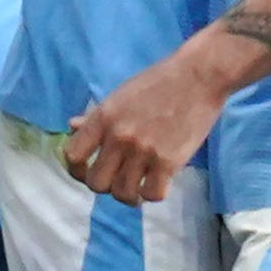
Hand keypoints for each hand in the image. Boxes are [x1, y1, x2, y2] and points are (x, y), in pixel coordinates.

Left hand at [64, 54, 224, 203]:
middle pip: (96, 183)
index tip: (87, 171)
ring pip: (122, 193)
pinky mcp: (169, 162)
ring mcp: (143, 151)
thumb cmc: (157, 82)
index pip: (73, 156)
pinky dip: (151, 194)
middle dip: (104, 185)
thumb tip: (72, 127)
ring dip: (127, 194)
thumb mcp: (118, 96)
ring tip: (135, 186)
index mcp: (102, 119)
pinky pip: (152, 194)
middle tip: (116, 179)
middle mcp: (118, 137)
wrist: (198, 76)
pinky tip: (155, 184)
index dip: (76, 170)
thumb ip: (95, 116)